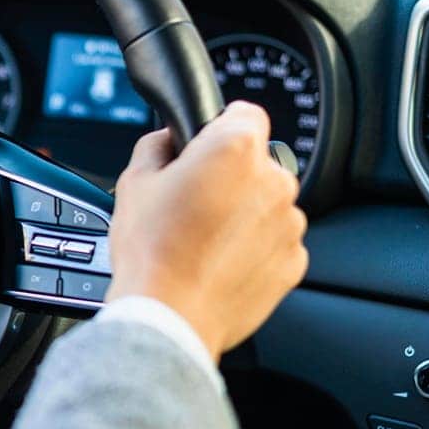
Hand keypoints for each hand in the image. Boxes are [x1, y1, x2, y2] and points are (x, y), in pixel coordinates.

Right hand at [105, 101, 307, 359]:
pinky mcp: (294, 260)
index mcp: (235, 149)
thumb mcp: (133, 181)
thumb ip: (156, 145)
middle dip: (229, 177)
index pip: (244, 113)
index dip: (217, 129)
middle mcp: (273, 180)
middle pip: (256, 163)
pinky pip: (274, 242)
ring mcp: (289, 223)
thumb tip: (168, 139)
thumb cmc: (152, 251)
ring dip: (243, 214)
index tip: (202, 149)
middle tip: (191, 204)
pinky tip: (217, 262)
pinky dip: (253, 248)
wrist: (170, 315)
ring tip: (202, 240)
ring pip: (267, 204)